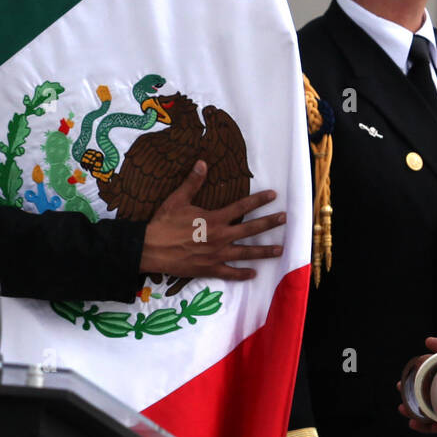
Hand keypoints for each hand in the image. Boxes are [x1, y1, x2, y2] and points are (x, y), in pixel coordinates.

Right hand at [140, 161, 284, 280]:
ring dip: (264, 250)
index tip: (273, 195)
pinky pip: (230, 273)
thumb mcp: (178, 199)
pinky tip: (253, 274)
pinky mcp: (209, 269)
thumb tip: (202, 162)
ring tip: (280, 249)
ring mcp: (217, 254)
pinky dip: (242, 274)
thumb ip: (193, 182)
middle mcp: (220, 236)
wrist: (151, 248)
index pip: (242, 206)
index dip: (259, 200)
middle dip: (269, 223)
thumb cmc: (164, 223)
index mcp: (214, 218)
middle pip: (250, 229)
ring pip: (246, 252)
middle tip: (285, 219)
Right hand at [396, 336, 436, 432]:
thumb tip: (427, 341)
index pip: (433, 384)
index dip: (416, 384)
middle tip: (401, 400)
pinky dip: (435, 426)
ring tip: (407, 415)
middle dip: (414, 402)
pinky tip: (421, 425)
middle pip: (433, 401)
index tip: (401, 383)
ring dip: (421, 417)